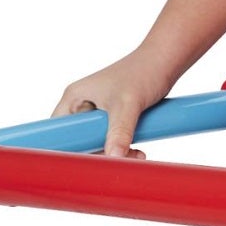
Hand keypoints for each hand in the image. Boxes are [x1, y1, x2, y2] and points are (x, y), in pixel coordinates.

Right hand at [51, 49, 172, 157]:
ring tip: (136, 154)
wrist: (167, 61)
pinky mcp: (115, 115)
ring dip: (115, 152)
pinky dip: (123, 146)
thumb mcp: (128, 105)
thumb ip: (119, 131)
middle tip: (119, 159)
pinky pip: (113, 138)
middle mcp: (83, 104)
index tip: (83, 164)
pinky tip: (138, 151)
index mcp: (74, 98)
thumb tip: (113, 157)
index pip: (59, 131)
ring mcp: (99, 111)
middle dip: (99, 153)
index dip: (67, 149)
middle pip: (80, 140)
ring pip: (99, 141)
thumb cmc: (143, 72)